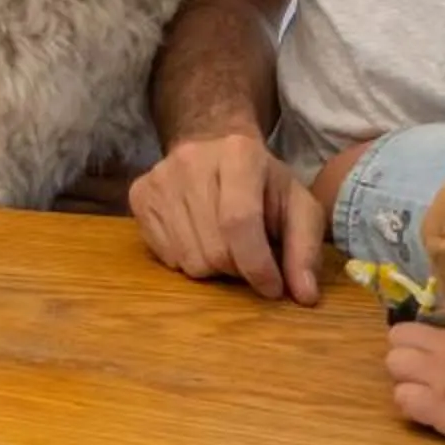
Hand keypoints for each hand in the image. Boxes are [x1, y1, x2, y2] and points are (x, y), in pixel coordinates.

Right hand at [127, 131, 323, 302]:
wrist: (214, 149)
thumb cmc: (262, 184)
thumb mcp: (297, 206)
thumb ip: (305, 249)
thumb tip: (304, 296)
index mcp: (239, 153)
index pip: (240, 221)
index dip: (257, 265)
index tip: (273, 289)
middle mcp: (192, 159)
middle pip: (214, 248)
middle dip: (239, 269)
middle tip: (250, 259)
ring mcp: (160, 178)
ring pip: (189, 259)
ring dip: (214, 268)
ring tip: (225, 246)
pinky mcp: (139, 195)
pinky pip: (166, 257)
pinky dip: (188, 260)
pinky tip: (200, 238)